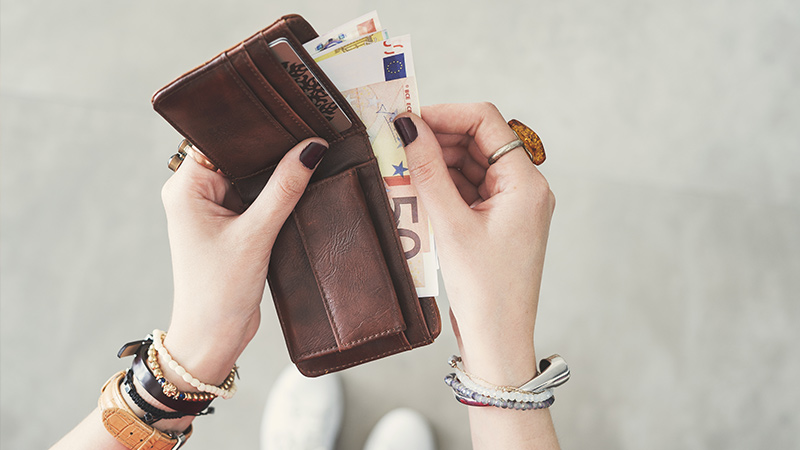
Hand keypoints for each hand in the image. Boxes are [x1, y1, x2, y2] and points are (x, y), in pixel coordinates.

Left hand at [158, 138, 326, 386]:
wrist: (213, 338)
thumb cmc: (219, 291)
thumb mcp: (255, 235)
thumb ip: (284, 189)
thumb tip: (311, 149)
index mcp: (186, 187)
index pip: (219, 138)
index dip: (253, 127)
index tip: (289, 116)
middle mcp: (195, 193)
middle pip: (238, 156)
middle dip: (270, 151)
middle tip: (308, 134)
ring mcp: (213, 210)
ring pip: (249, 177)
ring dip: (275, 175)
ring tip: (309, 158)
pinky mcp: (231, 227)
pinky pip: (256, 199)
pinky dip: (276, 196)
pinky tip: (300, 187)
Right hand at [395, 103, 554, 385]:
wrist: (498, 341)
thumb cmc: (485, 290)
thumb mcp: (451, 225)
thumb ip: (428, 171)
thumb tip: (408, 127)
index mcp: (526, 183)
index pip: (486, 122)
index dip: (445, 114)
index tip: (407, 118)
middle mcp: (523, 188)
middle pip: (477, 141)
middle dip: (436, 139)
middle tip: (395, 144)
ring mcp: (510, 205)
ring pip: (469, 165)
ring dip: (435, 163)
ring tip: (400, 169)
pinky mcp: (496, 222)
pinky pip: (467, 189)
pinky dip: (441, 186)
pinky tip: (414, 190)